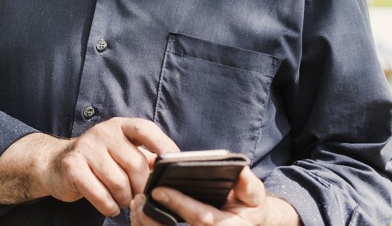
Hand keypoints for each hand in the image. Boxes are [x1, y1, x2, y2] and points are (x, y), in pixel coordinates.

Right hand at [42, 118, 179, 216]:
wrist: (55, 164)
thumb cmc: (97, 162)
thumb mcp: (121, 153)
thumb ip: (144, 158)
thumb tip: (169, 171)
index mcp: (119, 126)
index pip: (145, 130)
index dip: (163, 145)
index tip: (174, 165)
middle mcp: (103, 132)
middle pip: (135, 164)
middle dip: (141, 187)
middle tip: (137, 196)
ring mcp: (86, 147)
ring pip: (119, 183)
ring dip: (124, 199)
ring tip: (120, 199)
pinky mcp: (72, 166)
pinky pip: (100, 194)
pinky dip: (109, 206)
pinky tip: (108, 205)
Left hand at [130, 167, 298, 224]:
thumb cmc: (248, 210)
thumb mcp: (254, 197)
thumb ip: (248, 186)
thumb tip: (241, 171)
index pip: (200, 217)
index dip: (179, 203)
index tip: (158, 190)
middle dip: (155, 216)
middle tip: (140, 197)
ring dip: (147, 222)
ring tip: (138, 202)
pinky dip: (146, 225)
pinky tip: (139, 211)